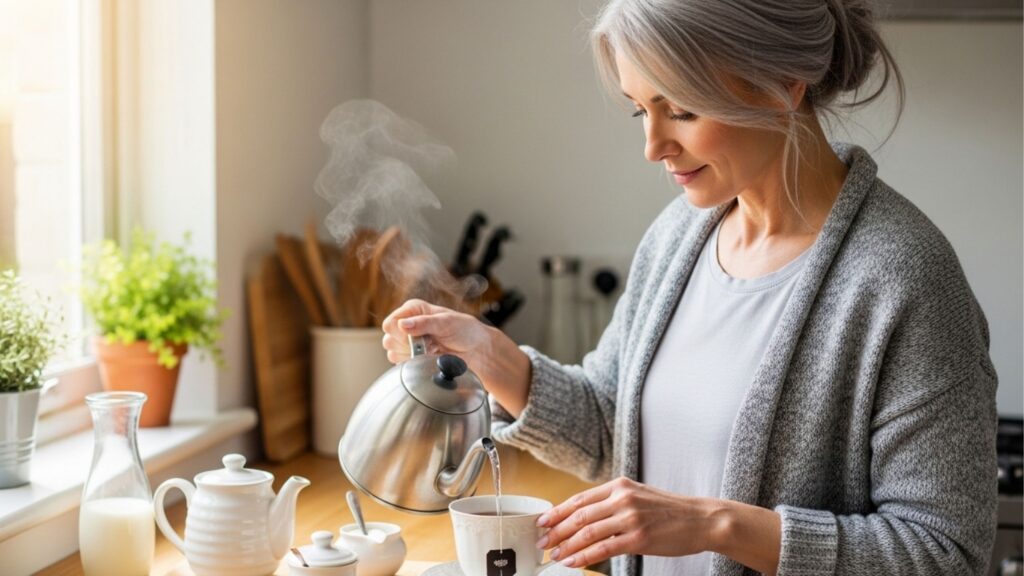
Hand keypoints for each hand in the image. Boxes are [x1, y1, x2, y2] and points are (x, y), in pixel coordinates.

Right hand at [381, 299, 532, 415]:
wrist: (476, 350)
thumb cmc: (465, 330)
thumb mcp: (447, 322)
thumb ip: (425, 323)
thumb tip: (403, 325)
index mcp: (413, 310)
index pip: (390, 323)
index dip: (400, 333)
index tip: (416, 337)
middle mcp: (407, 324)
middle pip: (389, 340)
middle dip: (409, 346)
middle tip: (429, 343)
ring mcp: (408, 343)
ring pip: (393, 353)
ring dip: (413, 355)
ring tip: (432, 349)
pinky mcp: (412, 358)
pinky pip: (401, 365)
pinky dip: (415, 364)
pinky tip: (430, 358)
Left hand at [537, 477, 780, 573]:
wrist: (701, 519)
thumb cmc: (669, 511)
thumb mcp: (638, 496)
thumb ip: (612, 503)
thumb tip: (583, 518)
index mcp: (619, 486)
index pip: (579, 499)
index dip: (557, 512)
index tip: (542, 522)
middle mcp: (622, 498)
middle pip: (578, 515)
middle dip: (556, 530)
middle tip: (542, 542)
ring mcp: (630, 517)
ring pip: (587, 532)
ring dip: (566, 546)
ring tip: (555, 555)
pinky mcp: (638, 537)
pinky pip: (603, 548)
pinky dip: (584, 556)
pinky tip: (574, 562)